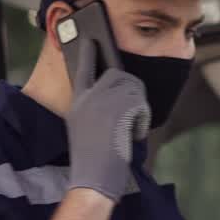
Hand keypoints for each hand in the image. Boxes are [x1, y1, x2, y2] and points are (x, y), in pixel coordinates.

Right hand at [66, 42, 150, 200]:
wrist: (93, 179)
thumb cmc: (93, 160)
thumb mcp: (85, 128)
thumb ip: (95, 108)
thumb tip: (116, 92)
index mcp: (78, 102)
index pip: (83, 70)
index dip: (88, 53)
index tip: (90, 39)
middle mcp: (89, 97)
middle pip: (118, 75)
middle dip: (131, 91)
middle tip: (132, 112)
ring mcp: (104, 102)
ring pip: (133, 88)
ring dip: (138, 108)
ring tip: (129, 129)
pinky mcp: (120, 109)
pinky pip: (141, 105)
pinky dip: (142, 120)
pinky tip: (132, 135)